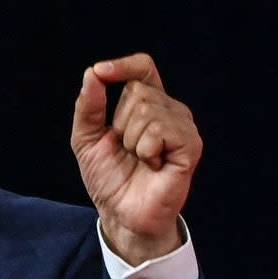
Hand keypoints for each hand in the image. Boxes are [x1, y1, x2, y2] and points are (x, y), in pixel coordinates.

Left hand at [70, 53, 201, 264]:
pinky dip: (146, 150)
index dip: (123, 65)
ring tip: (140, 159)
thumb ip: (88, 106)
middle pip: (138, 91)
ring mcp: (183, 127)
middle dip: (119, 123)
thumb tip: (93, 74)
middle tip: (126, 149)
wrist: (122, 214)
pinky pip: (161, 130)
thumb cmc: (109, 177)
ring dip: (131, 140)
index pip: (143, 68)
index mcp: (147, 103)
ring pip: (148, 110)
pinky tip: (153, 165)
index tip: (100, 72)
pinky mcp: (191, 146)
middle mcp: (169, 110)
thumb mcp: (86, 138)